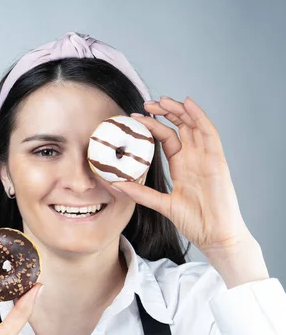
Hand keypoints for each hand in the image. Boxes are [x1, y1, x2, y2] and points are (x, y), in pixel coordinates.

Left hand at [111, 97, 251, 255]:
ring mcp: (207, 158)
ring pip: (194, 125)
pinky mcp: (218, 160)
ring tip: (163, 100)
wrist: (215, 235)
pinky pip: (209, 133)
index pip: (167, 138)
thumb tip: (117, 184)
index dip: (153, 126)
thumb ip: (142, 193)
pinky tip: (188, 104)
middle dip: (165, 112)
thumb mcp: (163, 204)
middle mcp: (195, 158)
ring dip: (179, 110)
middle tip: (146, 104)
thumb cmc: (195, 222)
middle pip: (181, 126)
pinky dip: (199, 117)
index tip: (135, 119)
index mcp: (182, 166)